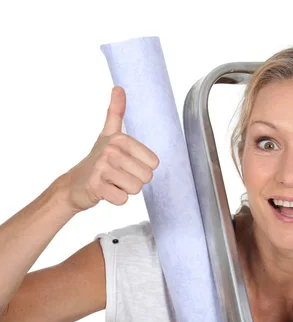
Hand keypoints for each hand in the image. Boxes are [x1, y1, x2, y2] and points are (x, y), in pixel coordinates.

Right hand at [58, 86, 158, 212]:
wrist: (75, 184)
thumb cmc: (97, 160)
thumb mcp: (108, 134)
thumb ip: (116, 112)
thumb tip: (118, 88)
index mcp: (120, 138)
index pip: (154, 164)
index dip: (142, 169)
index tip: (126, 165)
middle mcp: (111, 150)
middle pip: (146, 177)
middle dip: (134, 181)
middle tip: (118, 176)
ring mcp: (102, 168)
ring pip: (135, 189)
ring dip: (125, 190)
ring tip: (112, 182)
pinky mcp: (96, 187)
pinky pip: (123, 199)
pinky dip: (116, 199)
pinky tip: (105, 191)